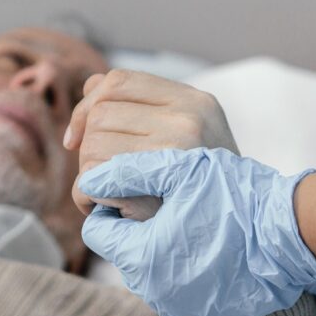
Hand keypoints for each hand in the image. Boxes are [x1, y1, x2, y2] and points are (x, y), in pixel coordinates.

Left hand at [65, 70, 238, 217]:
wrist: (240, 235)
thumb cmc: (204, 189)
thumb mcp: (188, 137)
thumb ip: (144, 109)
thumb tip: (90, 87)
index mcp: (195, 101)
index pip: (119, 81)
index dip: (87, 105)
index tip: (76, 138)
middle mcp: (189, 118)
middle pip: (101, 113)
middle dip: (86, 145)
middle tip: (98, 175)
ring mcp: (177, 149)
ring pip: (93, 145)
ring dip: (86, 173)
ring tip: (102, 194)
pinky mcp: (158, 186)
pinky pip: (93, 176)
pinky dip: (84, 194)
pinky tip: (98, 207)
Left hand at [78, 147, 315, 315]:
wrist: (293, 240)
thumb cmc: (237, 198)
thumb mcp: (181, 169)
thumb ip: (130, 171)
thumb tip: (90, 178)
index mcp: (141, 257)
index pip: (97, 230)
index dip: (111, 202)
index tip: (137, 186)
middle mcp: (152, 292)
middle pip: (123, 252)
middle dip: (136, 226)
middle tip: (170, 200)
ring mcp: (177, 309)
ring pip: (150, 272)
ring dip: (162, 248)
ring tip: (195, 222)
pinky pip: (177, 291)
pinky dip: (186, 270)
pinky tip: (211, 246)